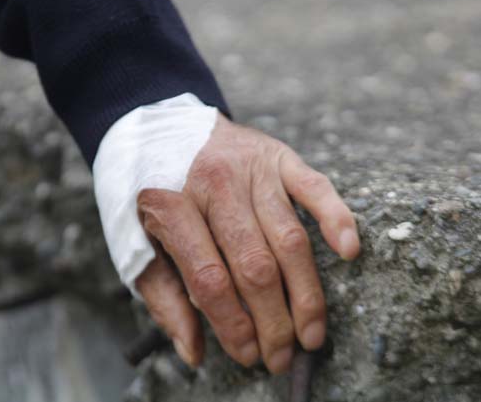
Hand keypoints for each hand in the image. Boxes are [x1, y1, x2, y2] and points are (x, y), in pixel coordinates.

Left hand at [135, 114, 359, 372]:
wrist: (156, 126)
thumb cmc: (148, 192)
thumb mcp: (136, 242)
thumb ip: (163, 297)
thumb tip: (193, 353)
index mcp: (171, 207)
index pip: (210, 279)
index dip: (233, 325)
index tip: (248, 355)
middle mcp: (214, 185)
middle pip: (254, 265)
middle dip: (273, 322)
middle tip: (282, 357)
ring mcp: (250, 168)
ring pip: (288, 238)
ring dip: (306, 293)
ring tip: (312, 334)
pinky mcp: (277, 156)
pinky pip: (314, 188)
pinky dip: (336, 218)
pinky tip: (348, 251)